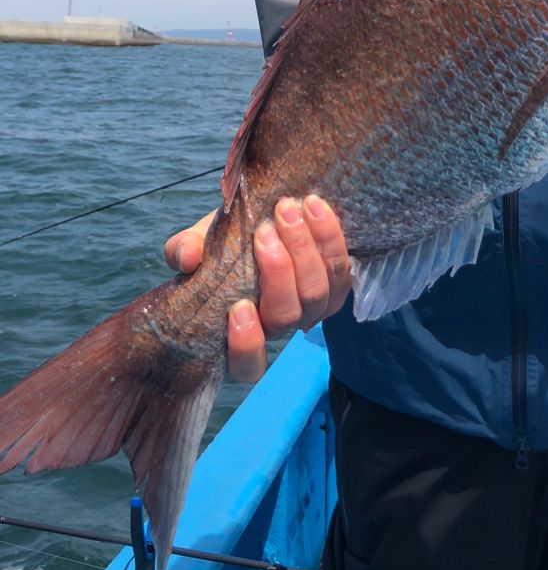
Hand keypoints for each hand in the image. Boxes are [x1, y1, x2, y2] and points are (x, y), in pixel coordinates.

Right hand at [164, 195, 351, 382]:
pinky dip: (328, 235)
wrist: (261, 221)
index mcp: (241, 332)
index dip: (246, 345)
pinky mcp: (336, 282)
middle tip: (263, 230)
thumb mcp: (197, 244)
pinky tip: (312, 205)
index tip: (238, 307)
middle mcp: (279, 326)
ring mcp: (312, 307)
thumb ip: (184, 250)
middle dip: (278, 272)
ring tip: (286, 210)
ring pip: (317, 293)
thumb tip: (188, 257)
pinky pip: (341, 267)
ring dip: (303, 248)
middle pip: (287, 316)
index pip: (248, 364)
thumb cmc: (223, 244)